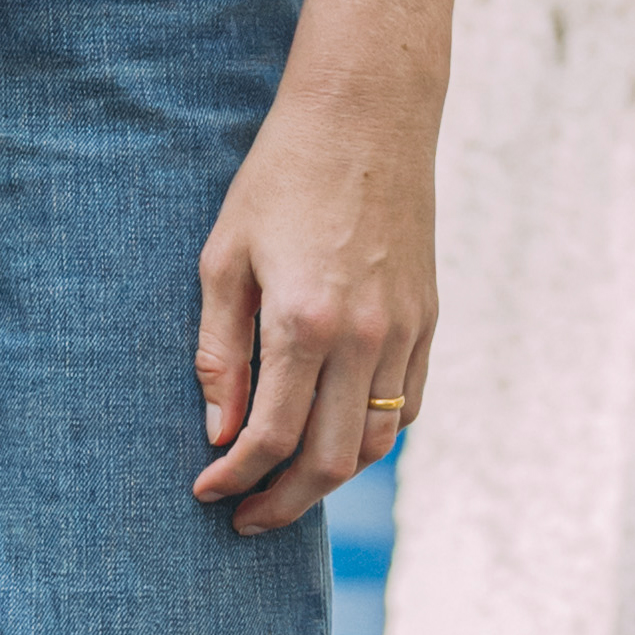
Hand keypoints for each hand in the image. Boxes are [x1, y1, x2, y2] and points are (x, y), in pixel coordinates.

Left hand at [190, 0, 446, 531]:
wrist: (366, 117)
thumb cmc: (280, 179)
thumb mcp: (225, 258)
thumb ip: (221, 352)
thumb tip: (219, 433)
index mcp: (305, 321)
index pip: (269, 437)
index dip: (233, 479)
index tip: (206, 491)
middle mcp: (364, 338)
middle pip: (330, 462)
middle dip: (282, 503)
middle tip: (245, 518)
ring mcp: (405, 332)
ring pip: (376, 444)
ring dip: (329, 478)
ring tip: (286, 485)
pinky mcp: (429, 320)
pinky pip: (405, 407)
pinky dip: (372, 437)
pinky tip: (335, 434)